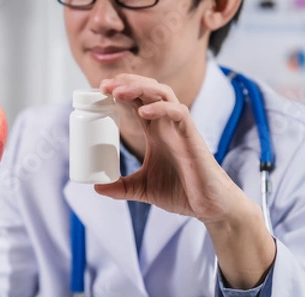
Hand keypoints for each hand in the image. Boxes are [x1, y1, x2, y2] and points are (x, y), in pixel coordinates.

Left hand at [96, 74, 275, 288]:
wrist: (207, 206)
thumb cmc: (180, 192)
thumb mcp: (141, 189)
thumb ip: (120, 187)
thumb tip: (96, 187)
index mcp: (155, 132)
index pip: (136, 101)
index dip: (119, 92)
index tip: (99, 91)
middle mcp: (167, 125)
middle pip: (147, 90)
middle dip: (126, 83)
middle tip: (103, 86)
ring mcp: (180, 128)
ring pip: (162, 94)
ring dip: (140, 88)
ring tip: (118, 91)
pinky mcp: (192, 137)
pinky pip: (178, 113)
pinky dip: (161, 109)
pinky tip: (143, 112)